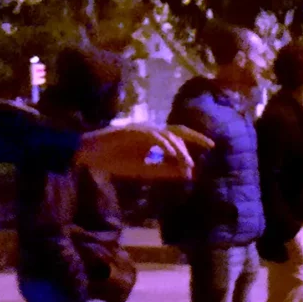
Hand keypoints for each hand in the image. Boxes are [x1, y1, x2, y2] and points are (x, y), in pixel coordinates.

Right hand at [74, 125, 212, 179]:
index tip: (213, 146)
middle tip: (206, 151)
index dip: (196, 138)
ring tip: (188, 165)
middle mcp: (149, 130)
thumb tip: (188, 172)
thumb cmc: (115, 162)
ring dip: (180, 150)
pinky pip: (153, 136)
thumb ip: (165, 170)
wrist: (90, 157)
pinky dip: (164, 146)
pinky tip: (172, 155)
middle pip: (177, 131)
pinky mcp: (130, 130)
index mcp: (154, 138)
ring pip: (167, 135)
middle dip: (194, 139)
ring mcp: (140, 129)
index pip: (179, 135)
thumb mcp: (146, 170)